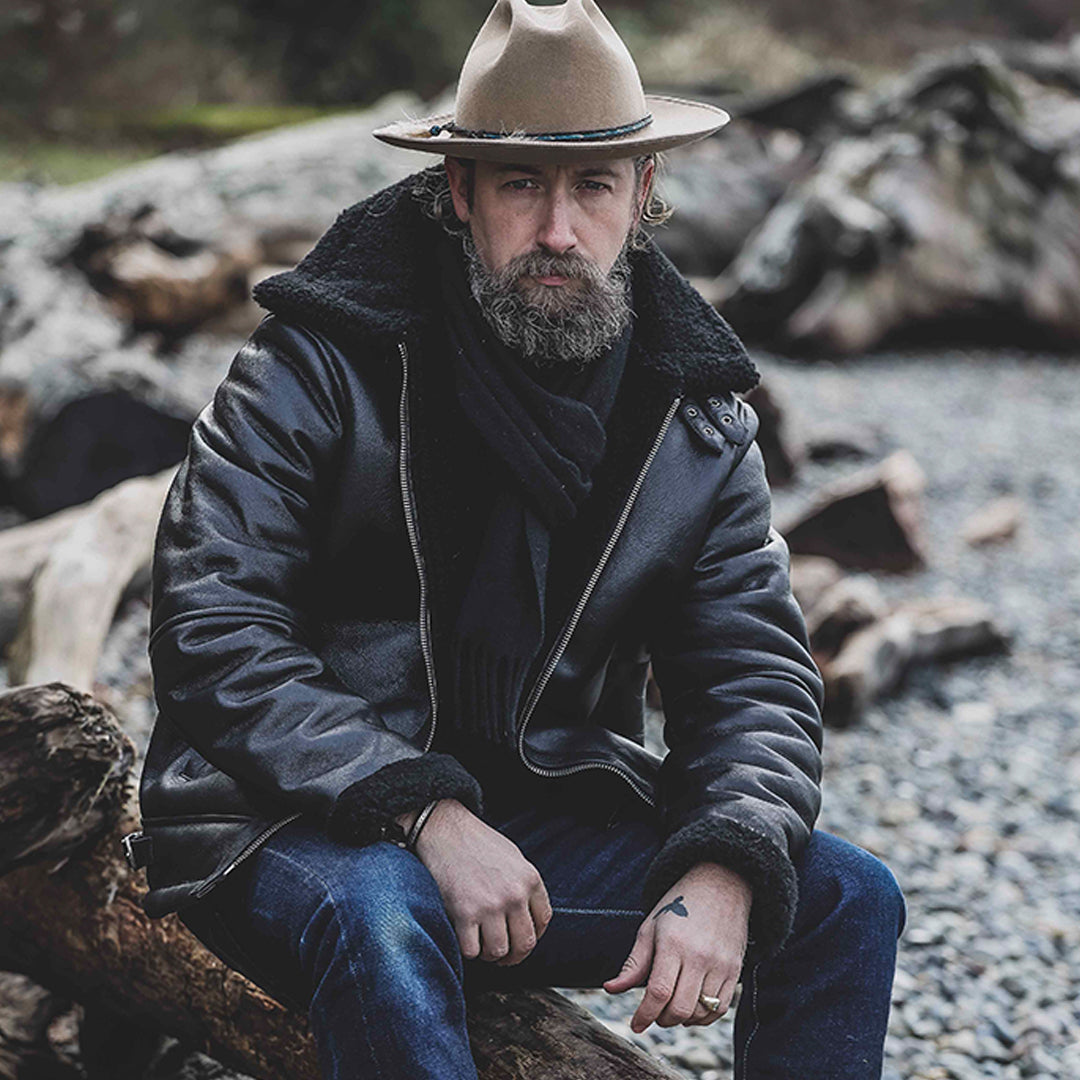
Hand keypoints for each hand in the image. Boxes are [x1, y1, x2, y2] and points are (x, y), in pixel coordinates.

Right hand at [410, 799, 552, 965]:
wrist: (444, 828)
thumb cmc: (475, 842)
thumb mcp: (512, 856)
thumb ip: (523, 884)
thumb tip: (527, 916)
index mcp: (529, 878)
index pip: (543, 921)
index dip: (532, 936)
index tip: (520, 940)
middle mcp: (514, 894)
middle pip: (525, 944)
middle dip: (514, 956)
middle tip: (503, 957)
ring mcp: (490, 905)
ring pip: (498, 952)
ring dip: (489, 954)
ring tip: (481, 945)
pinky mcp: (464, 913)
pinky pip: (471, 951)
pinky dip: (467, 950)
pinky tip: (464, 938)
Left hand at [603, 862, 750, 1031]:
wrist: (721, 884)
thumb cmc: (679, 904)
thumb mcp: (650, 927)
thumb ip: (634, 963)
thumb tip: (610, 988)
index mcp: (674, 944)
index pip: (659, 992)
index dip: (645, 1015)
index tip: (636, 1025)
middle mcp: (700, 957)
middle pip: (679, 1008)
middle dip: (662, 1019)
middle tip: (654, 1013)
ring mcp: (721, 965)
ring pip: (700, 1013)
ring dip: (682, 1020)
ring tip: (671, 1008)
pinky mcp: (735, 970)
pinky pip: (721, 1009)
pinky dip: (703, 1017)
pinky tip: (692, 1008)